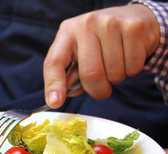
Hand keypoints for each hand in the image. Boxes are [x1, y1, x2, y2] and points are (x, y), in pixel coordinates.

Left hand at [43, 4, 159, 107]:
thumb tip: (63, 96)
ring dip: (115, 78)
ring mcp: (110, 24)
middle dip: (97, 90)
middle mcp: (86, 25)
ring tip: (115, 63)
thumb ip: (70, 75)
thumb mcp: (79, 52)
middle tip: (101, 88)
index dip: (54, 85)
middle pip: (90, 74)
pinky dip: (131, 70)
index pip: (54, 62)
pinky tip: (127, 56)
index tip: (55, 102)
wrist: (131, 17)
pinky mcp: (134, 28)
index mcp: (67, 32)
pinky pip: (133, 67)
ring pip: (114, 73)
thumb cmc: (100, 40)